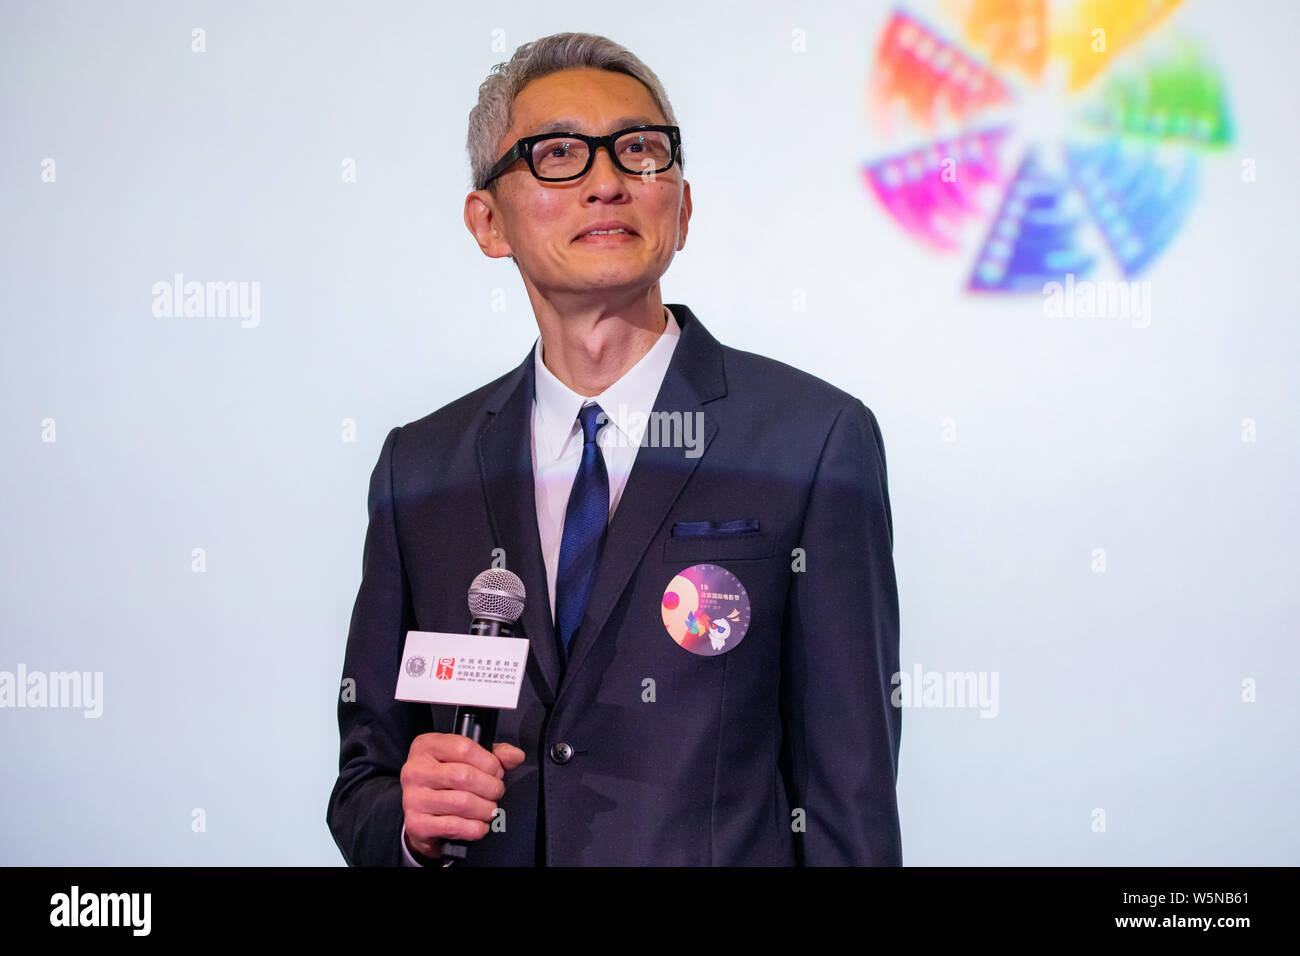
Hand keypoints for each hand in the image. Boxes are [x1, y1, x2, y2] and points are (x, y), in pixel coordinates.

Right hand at [400, 733, 525, 860]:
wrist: (422, 815)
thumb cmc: (447, 782)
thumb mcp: (468, 760)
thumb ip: (495, 754)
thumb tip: (515, 756)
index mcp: (426, 746)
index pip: (464, 748)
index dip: (489, 762)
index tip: (496, 771)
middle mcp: (415, 770)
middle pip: (465, 776)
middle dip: (491, 787)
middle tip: (496, 792)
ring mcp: (413, 798)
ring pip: (463, 802)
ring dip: (486, 809)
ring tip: (489, 809)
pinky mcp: (417, 824)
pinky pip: (455, 826)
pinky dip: (475, 828)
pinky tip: (478, 824)